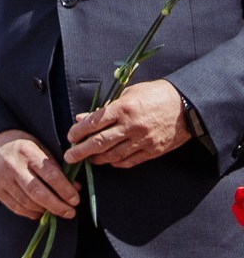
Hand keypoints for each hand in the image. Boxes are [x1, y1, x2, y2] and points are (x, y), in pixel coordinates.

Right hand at [0, 129, 79, 221]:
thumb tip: (76, 188)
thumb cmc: (23, 149)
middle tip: (70, 212)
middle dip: (57, 206)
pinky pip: (16, 208)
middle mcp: (12, 166)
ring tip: (57, 211)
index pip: (50, 175)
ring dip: (45, 210)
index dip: (65, 190)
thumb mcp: (41, 150)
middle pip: (37, 192)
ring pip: (27, 203)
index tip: (75, 200)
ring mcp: (2, 179)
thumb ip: (57, 168)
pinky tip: (41, 212)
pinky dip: (32, 213)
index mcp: (28, 152)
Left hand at [64, 80, 191, 169]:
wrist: (188, 105)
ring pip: (113, 155)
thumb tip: (82, 119)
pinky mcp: (153, 150)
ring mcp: (143, 140)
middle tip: (69, 157)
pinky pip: (130, 161)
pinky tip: (109, 162)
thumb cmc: (155, 95)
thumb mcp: (128, 94)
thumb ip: (105, 109)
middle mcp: (132, 126)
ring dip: (97, 159)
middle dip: (81, 151)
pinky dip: (116, 163)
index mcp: (123, 108)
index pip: (93, 123)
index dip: (78, 132)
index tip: (70, 137)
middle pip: (99, 142)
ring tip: (88, 160)